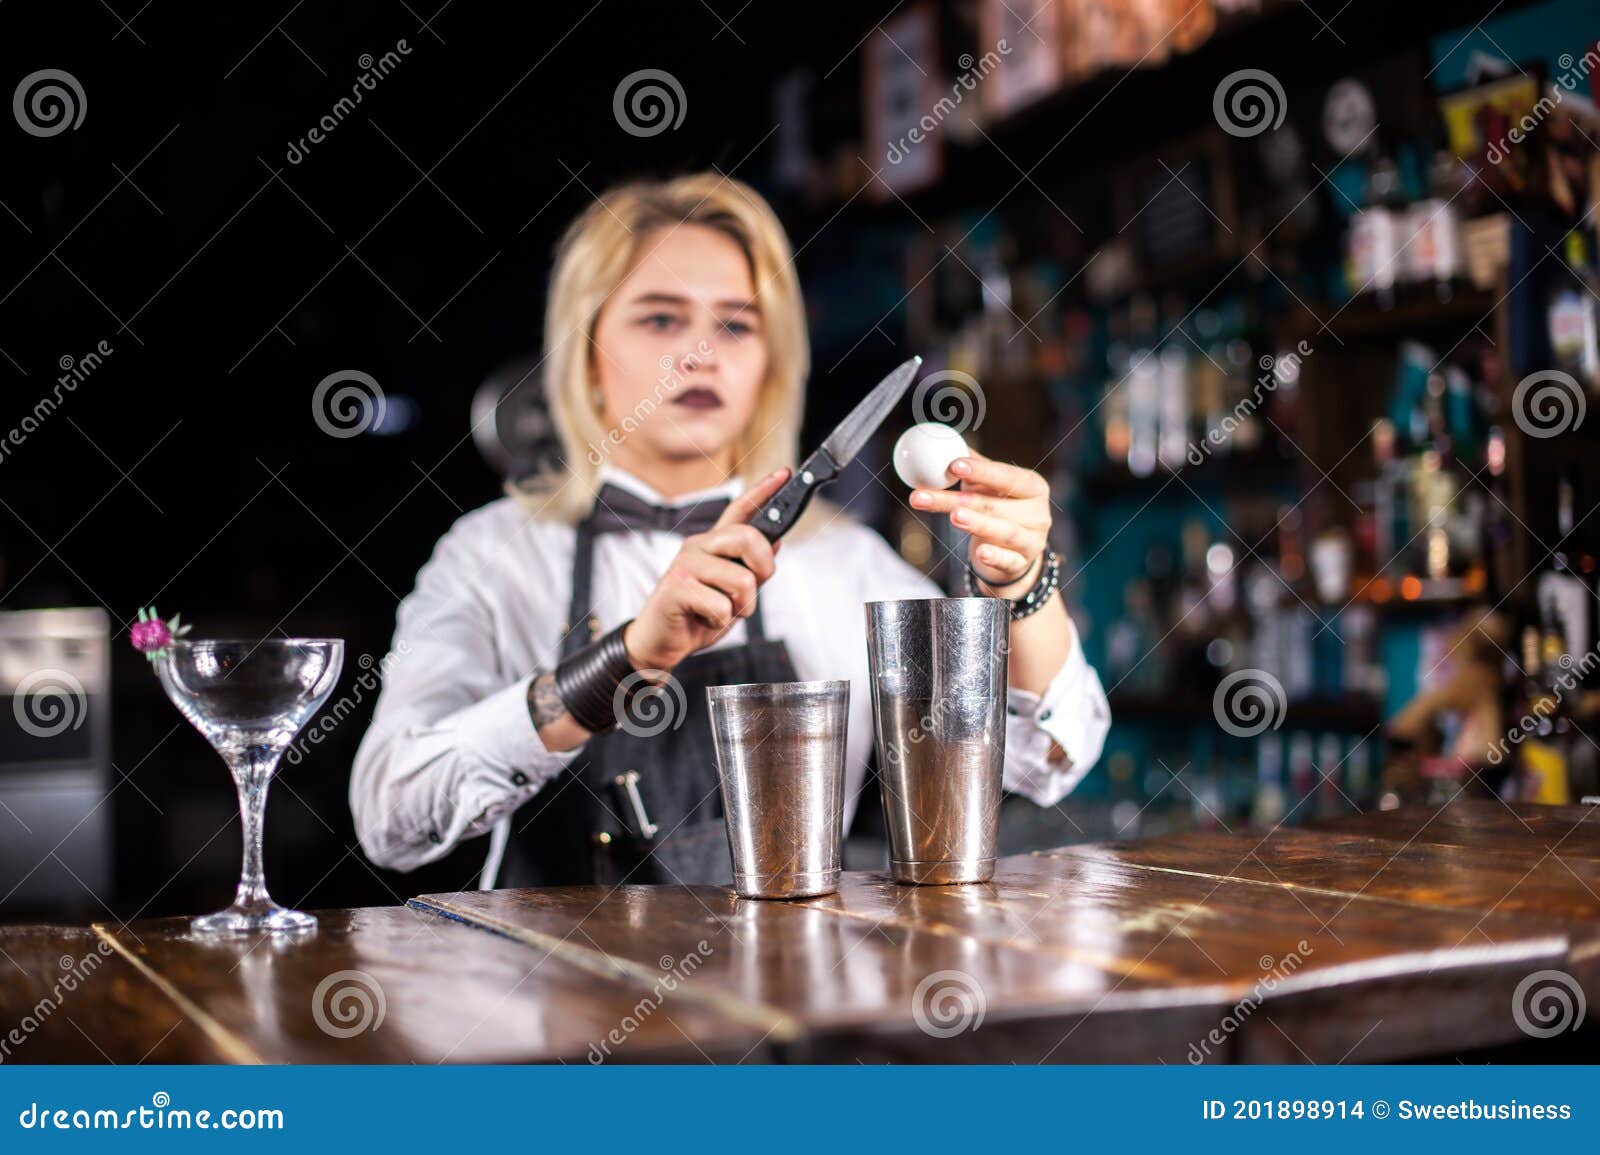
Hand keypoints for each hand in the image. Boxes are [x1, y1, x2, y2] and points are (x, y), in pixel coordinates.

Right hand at [624, 468, 788, 672]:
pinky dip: (720, 622)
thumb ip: (752, 568)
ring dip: (740, 607)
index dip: (764, 491)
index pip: (740, 509)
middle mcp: (698, 546)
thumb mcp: (733, 592)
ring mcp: (685, 564)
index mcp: (713, 545)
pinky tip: (703, 619)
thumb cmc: (696, 616)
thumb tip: (775, 542)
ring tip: (720, 611)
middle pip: (748, 538)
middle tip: (750, 592)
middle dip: (762, 570)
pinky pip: (722, 606)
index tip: (786, 473)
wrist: (661, 643)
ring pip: (742, 580)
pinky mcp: (676, 587)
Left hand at [909, 452, 1050, 593]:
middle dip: (958, 500)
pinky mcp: (1022, 564)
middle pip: (995, 504)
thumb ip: (972, 466)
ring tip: (954, 516)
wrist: (1014, 553)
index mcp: (1032, 486)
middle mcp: (1038, 512)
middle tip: (926, 495)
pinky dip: (995, 557)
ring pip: (1004, 531)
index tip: (954, 465)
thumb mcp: (989, 488)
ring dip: (978, 523)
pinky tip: (981, 553)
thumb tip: (943, 443)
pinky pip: (1007, 561)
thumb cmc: (999, 510)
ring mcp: (1033, 540)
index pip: (1007, 476)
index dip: (981, 471)